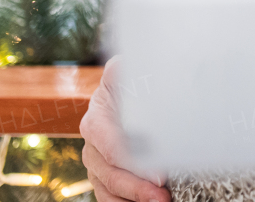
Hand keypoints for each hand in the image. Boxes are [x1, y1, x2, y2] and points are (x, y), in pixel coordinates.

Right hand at [80, 56, 170, 201]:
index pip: (109, 143)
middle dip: (136, 185)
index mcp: (97, 117)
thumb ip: (123, 69)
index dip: (130, 159)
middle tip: (162, 194)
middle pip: (109, 171)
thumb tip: (122, 64)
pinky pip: (108, 197)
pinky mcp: (104, 177)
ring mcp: (96, 162)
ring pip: (108, 187)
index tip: (158, 172)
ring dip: (133, 197)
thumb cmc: (133, 83)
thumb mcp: (127, 73)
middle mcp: (92, 142)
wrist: (134, 95)